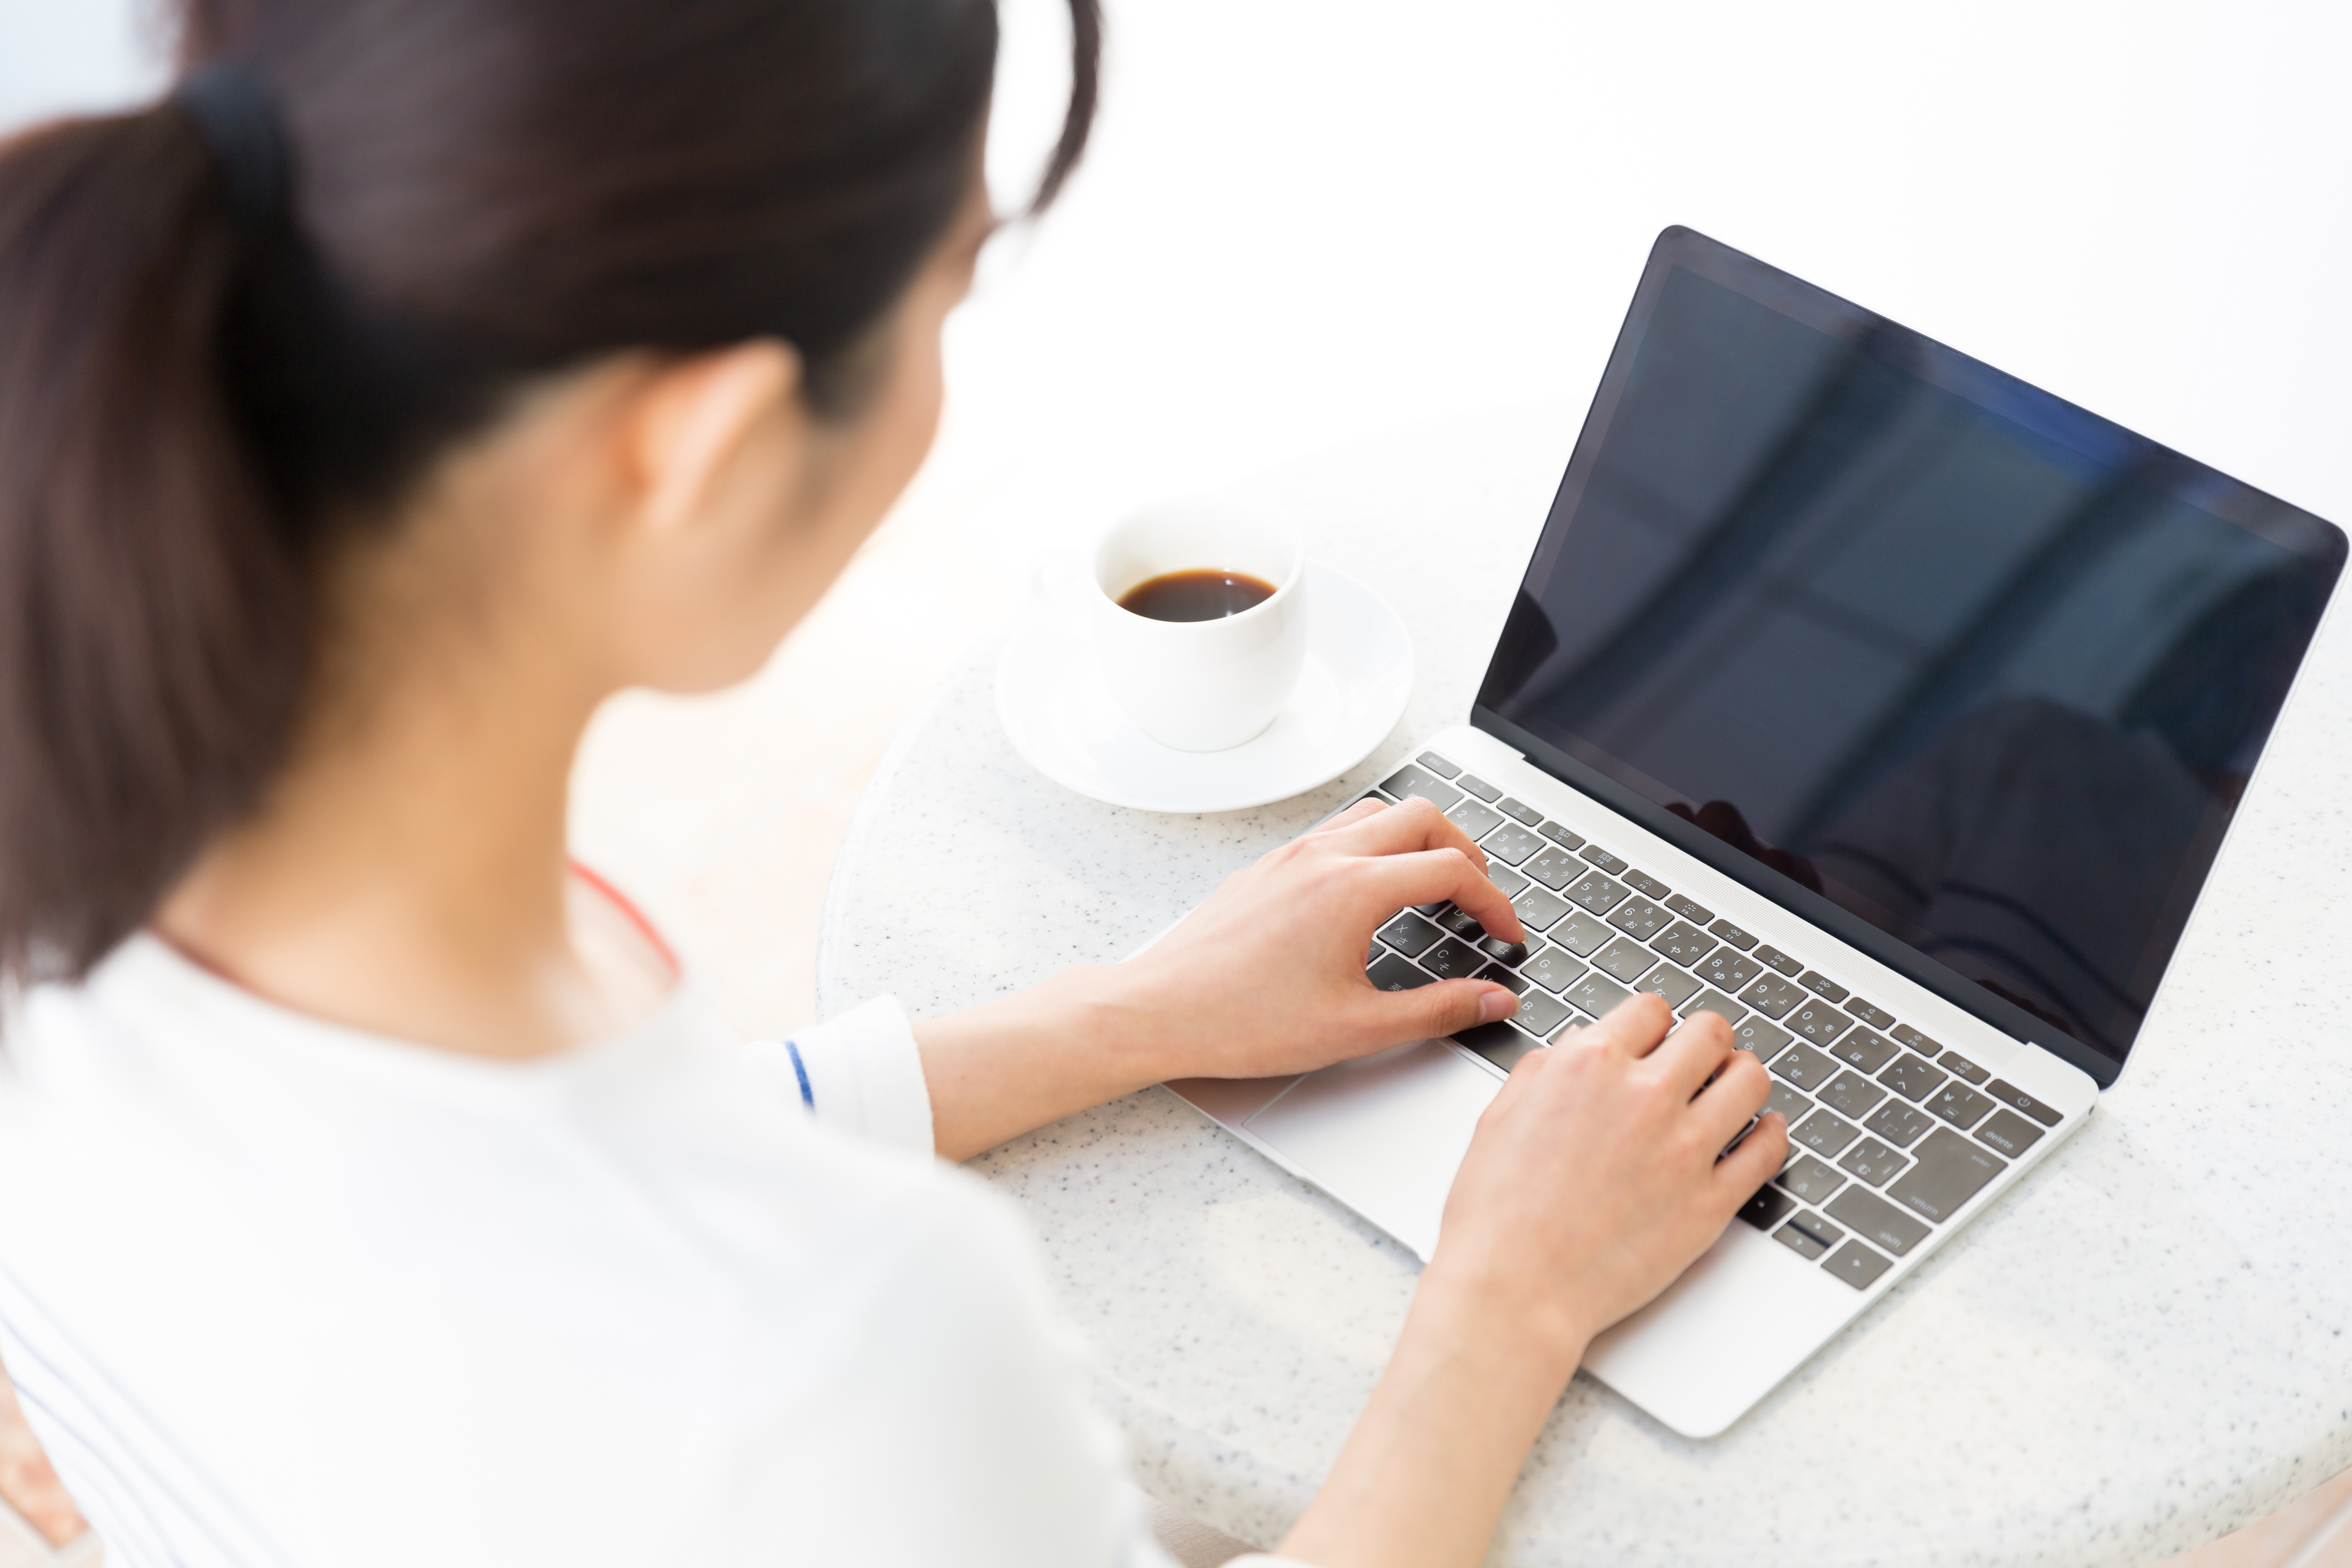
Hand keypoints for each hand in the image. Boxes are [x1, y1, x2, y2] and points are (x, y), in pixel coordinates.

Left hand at [914, 795, 1526, 1159]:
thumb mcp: (1356, 1028)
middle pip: (1422, 818)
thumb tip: (1492, 1001)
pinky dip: (1372, 844)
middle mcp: (1323, 857)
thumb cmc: (1244, 1021)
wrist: (1160, 1010)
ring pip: (1374, 814)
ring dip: (1417, 837)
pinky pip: (1334, 831)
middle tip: (1481, 895)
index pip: (1453, 871)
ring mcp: (1290, 856)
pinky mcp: (1265, 869)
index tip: (1507, 935)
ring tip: (1435, 881)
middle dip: (1466, 850)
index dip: (1496, 903)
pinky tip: (1370, 889)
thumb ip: (1436, 1010)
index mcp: (1353, 889)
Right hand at [1276, 994, 1783, 1567]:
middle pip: (1711, 1033)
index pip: (1651, 1010)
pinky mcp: (1711, 1201)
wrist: (1515, 1289)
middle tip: (1699, 1059)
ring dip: (1742, 1077)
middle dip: (1705, 1041)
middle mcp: (1645, 1095)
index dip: (1653, 1024)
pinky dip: (1770, 1136)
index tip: (1655, 1040)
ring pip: (1751, 1080)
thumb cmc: (1496, 1213)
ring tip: (1733, 1089)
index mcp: (1590, 1066)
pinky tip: (1761, 1133)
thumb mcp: (1502, 1115)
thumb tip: (1580, 1046)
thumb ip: (1547, 1069)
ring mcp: (1686, 1148)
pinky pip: (1766, 1151)